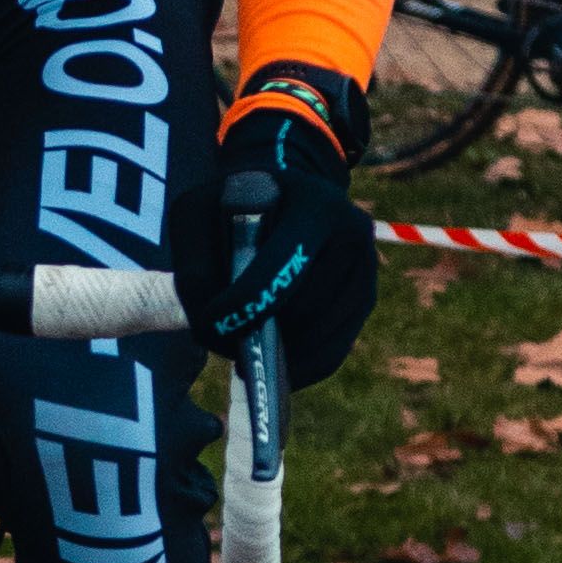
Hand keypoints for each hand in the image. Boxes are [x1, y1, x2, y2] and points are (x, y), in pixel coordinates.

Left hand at [184, 73, 377, 391]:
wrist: (280, 196)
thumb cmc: (233, 208)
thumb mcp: (199, 214)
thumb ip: (194, 267)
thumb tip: (212, 325)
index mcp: (315, 205)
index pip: (281, 269)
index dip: (242, 308)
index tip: (208, 327)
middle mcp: (353, 233)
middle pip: (302, 311)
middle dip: (258, 333)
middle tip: (220, 334)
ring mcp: (367, 268)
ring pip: (318, 339)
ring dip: (277, 353)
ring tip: (244, 343)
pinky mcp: (365, 298)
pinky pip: (332, 353)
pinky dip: (298, 365)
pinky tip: (271, 359)